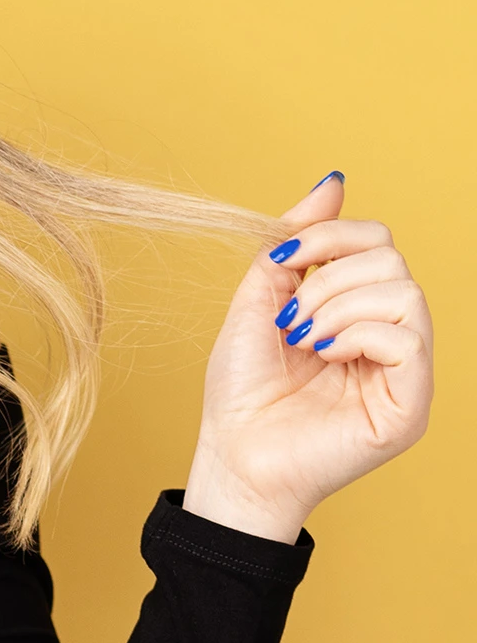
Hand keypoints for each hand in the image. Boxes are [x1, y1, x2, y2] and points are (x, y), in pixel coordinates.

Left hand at [183, 175, 432, 544]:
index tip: (282, 257)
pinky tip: (326, 357)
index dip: (330, 235)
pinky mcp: (409, 405)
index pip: (376, 242)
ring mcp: (404, 372)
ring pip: (405, 293)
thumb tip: (332, 183)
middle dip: (328, 278)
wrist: (232, 460)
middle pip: (391, 259)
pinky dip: (360, 335)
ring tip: (305, 341)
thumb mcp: (260, 302)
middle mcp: (388, 337)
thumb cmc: (242, 395)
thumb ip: (297, 245)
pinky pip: (410, 338)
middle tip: (290, 321)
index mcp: (358, 311)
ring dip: (340, 306)